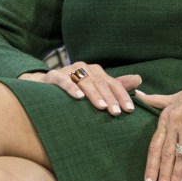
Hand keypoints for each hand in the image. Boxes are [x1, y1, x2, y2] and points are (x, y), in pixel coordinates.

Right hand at [19, 63, 141, 116]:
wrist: (42, 85)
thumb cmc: (74, 88)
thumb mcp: (96, 88)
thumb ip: (115, 86)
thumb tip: (138, 79)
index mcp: (96, 72)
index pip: (113, 83)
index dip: (122, 96)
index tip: (130, 110)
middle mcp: (84, 68)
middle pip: (101, 83)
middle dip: (110, 98)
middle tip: (117, 112)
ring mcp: (68, 70)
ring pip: (85, 81)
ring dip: (94, 95)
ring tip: (102, 107)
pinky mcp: (53, 75)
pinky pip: (63, 80)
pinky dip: (71, 88)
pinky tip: (78, 97)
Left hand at [136, 67, 181, 180]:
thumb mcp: (175, 96)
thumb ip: (157, 100)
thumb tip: (139, 95)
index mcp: (165, 116)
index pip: (154, 145)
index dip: (151, 165)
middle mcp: (174, 122)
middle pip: (165, 154)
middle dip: (161, 176)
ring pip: (179, 157)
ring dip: (175, 177)